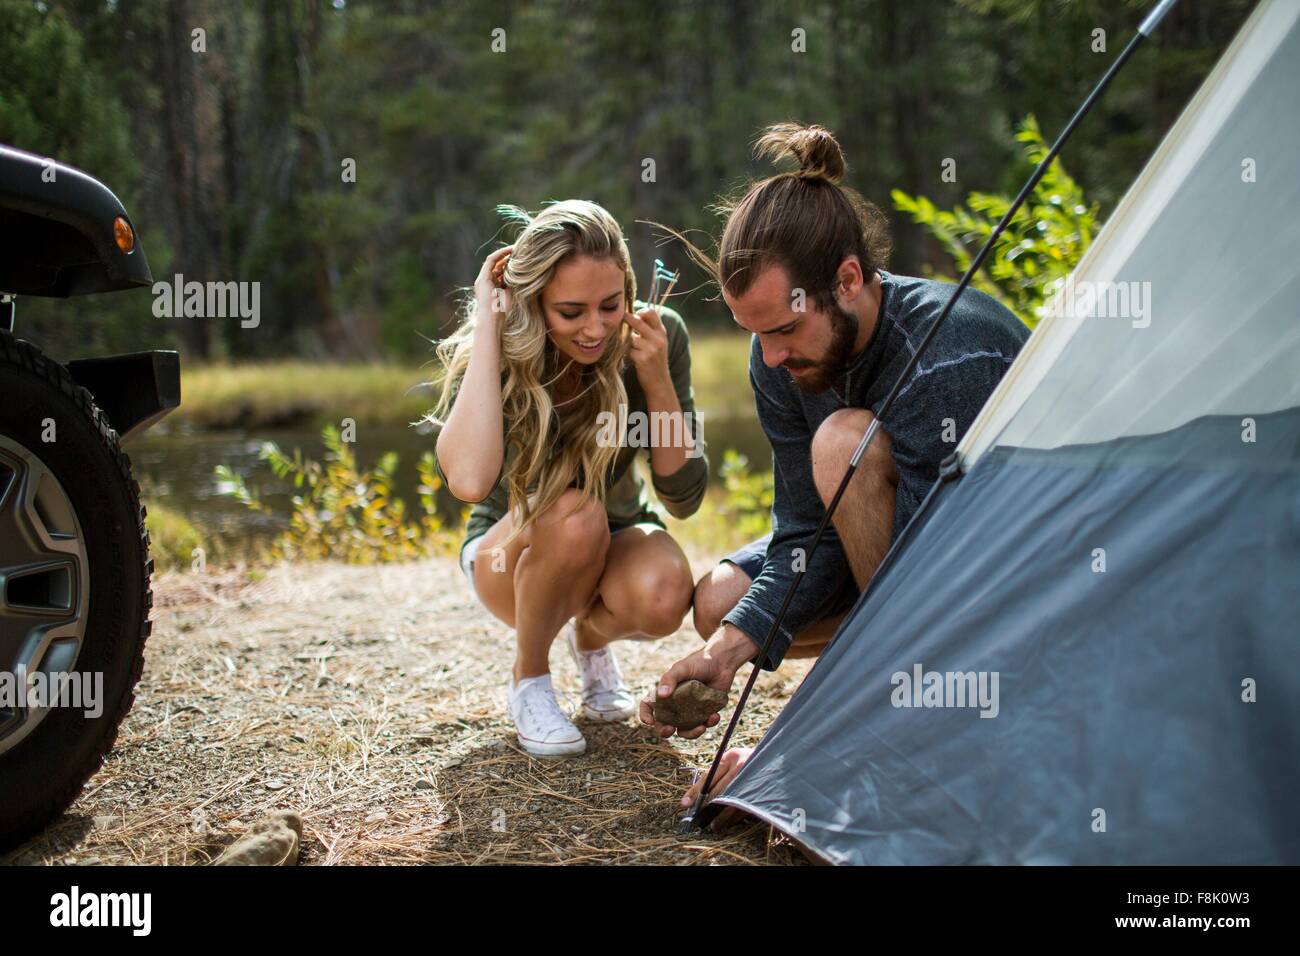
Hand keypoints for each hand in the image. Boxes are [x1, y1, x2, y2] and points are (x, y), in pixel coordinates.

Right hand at [474, 246, 513, 325]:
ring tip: (516, 249)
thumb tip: (522, 277)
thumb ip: (511, 285)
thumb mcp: (509, 294)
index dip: (508, 263)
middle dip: (507, 257)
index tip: (519, 258)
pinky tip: (510, 251)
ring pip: (493, 261)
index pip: (499, 271)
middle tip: (519, 251)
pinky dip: (500, 254)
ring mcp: (482, 279)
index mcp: (490, 287)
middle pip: (496, 265)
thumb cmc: (502, 312)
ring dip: (505, 254)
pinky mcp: (483, 278)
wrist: (492, 319)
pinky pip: (491, 260)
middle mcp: (484, 282)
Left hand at [623, 306, 671, 395]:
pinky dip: (625, 352)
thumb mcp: (658, 342)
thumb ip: (649, 329)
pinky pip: (627, 349)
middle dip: (626, 319)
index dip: (640, 311)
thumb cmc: (655, 360)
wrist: (659, 382)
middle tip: (620, 319)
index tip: (633, 315)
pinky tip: (630, 357)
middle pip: (637, 321)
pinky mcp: (642, 359)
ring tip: (629, 346)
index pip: (651, 312)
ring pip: (630, 337)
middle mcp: (658, 339)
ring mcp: (650, 349)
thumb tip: (632, 314)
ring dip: (626, 340)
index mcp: (661, 333)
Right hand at [638, 625, 754, 738]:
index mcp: (665, 693)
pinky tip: (715, 716)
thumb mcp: (682, 668)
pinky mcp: (704, 714)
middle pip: (663, 724)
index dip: (645, 715)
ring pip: (684, 730)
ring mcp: (689, 711)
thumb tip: (661, 695)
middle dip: (664, 731)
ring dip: (691, 733)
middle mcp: (675, 705)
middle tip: (670, 729)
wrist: (723, 663)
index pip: (648, 706)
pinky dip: (709, 724)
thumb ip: (670, 678)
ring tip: (702, 727)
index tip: (649, 721)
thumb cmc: (699, 662)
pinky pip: (703, 725)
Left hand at [681, 747, 752, 829]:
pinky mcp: (760, 790)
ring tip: (711, 825)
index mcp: (730, 756)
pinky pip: (742, 807)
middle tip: (696, 818)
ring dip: (718, 815)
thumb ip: (719, 773)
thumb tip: (697, 795)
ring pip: (729, 800)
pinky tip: (726, 823)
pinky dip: (732, 817)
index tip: (684, 804)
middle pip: (717, 790)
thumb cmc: (750, 761)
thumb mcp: (734, 760)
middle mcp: (740, 765)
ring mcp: (751, 777)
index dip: (694, 792)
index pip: (708, 777)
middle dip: (704, 806)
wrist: (777, 760)